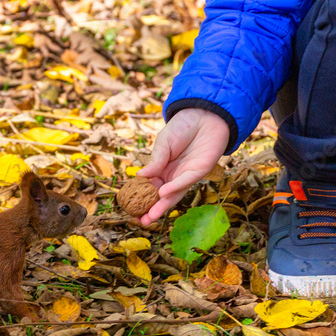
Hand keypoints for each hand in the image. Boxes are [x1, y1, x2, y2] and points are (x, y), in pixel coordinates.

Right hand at [137, 108, 228, 225]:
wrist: (204, 114)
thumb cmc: (183, 127)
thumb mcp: (163, 143)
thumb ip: (155, 161)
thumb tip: (139, 176)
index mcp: (163, 168)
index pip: (150, 187)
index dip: (141, 197)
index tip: (131, 208)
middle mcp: (174, 175)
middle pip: (161, 196)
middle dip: (151, 209)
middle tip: (140, 221)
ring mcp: (187, 175)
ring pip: (173, 194)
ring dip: (162, 206)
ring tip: (150, 217)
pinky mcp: (200, 171)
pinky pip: (185, 181)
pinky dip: (174, 188)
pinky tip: (163, 193)